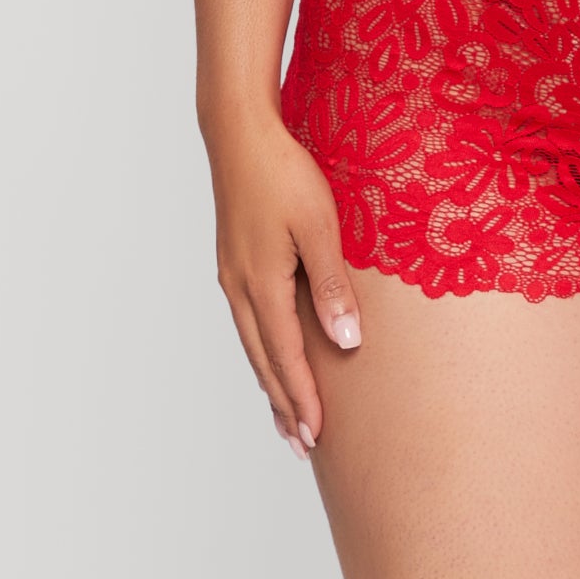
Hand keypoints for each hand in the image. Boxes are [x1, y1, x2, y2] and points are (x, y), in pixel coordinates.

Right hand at [206, 107, 361, 457]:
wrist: (238, 133)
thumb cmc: (284, 173)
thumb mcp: (319, 227)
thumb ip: (332, 286)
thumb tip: (347, 343)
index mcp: (261, 285)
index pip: (285, 358)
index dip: (302, 399)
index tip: (317, 436)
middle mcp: (240, 289)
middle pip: (263, 361)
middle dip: (284, 405)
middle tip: (302, 445)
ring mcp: (232, 277)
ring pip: (252, 345)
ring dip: (270, 384)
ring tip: (286, 418)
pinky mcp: (234, 264)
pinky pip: (248, 324)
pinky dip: (261, 353)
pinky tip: (270, 359)